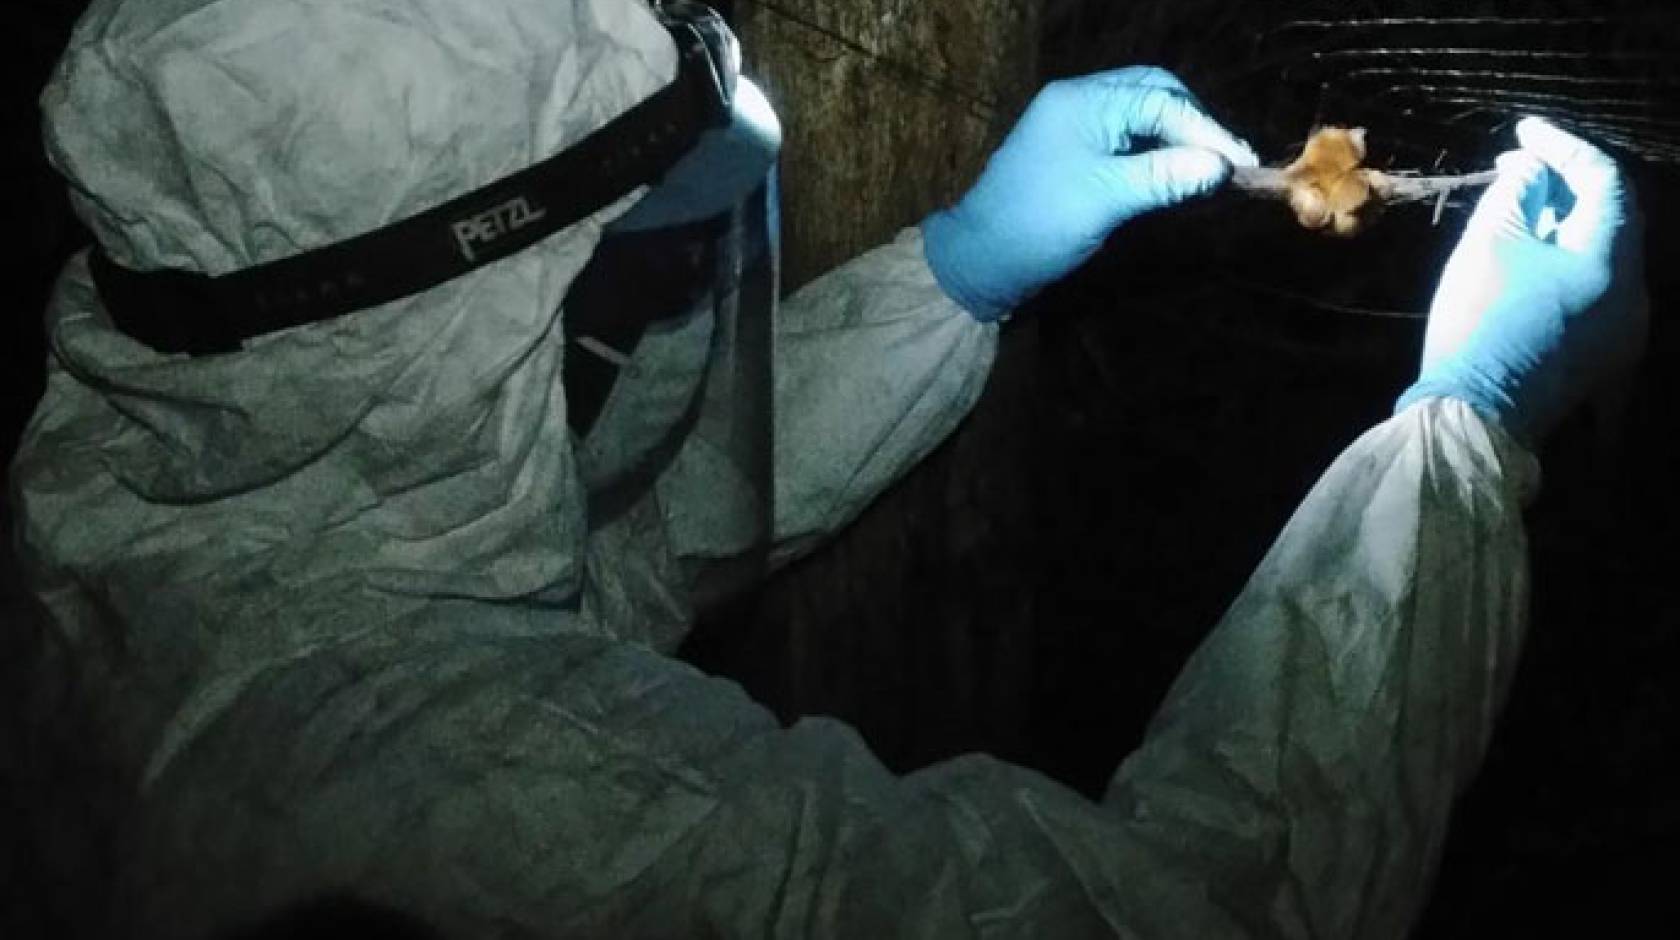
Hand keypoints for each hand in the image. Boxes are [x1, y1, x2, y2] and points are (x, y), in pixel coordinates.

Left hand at [921, 67, 1257, 321]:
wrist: (980, 261)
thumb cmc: (1039, 225)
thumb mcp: (1106, 200)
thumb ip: (1164, 177)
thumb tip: (1221, 166)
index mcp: (1082, 101)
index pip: (1161, 100)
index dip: (1205, 131)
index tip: (1239, 164)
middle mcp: (1078, 102)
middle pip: (1154, 94)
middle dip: (1193, 124)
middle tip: (1225, 163)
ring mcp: (1074, 125)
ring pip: (1141, 116)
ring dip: (1176, 138)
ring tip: (1207, 171)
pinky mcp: (1074, 152)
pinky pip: (1125, 138)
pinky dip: (1154, 152)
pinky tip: (1175, 176)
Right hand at [1396, 117, 1647, 447]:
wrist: (1474, 416)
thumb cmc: (1480, 324)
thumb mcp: (1490, 245)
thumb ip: (1517, 193)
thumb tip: (1532, 169)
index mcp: (1613, 261)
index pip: (1604, 180)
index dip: (1563, 146)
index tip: (1524, 131)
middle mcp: (1634, 294)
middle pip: (1612, 218)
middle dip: (1566, 185)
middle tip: (1519, 165)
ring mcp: (1624, 331)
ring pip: (1603, 256)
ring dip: (1565, 224)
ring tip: (1517, 208)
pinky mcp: (1603, 357)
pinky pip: (1595, 291)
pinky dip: (1567, 264)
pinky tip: (1530, 260)